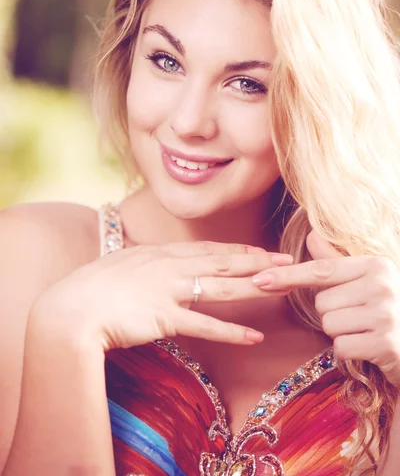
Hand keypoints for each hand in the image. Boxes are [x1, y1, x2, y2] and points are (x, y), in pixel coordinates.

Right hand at [32, 241, 292, 352]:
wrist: (72, 306)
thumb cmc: (92, 286)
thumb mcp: (121, 263)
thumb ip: (145, 261)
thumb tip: (155, 261)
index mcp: (160, 253)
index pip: (207, 249)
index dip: (237, 249)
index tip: (259, 249)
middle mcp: (170, 266)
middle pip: (222, 261)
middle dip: (256, 260)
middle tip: (286, 260)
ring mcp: (169, 290)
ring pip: (221, 286)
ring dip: (253, 285)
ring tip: (280, 285)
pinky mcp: (165, 317)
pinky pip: (205, 325)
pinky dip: (231, 331)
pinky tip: (254, 336)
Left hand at [252, 231, 399, 388]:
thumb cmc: (388, 309)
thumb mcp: (369, 280)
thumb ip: (337, 260)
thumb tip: (311, 234)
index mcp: (375, 265)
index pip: (320, 270)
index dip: (288, 276)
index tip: (260, 279)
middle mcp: (382, 286)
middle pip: (321, 303)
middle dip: (332, 313)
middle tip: (359, 317)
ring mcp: (386, 315)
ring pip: (329, 325)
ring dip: (340, 333)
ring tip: (365, 331)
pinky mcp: (386, 344)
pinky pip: (341, 347)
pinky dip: (349, 352)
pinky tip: (369, 348)